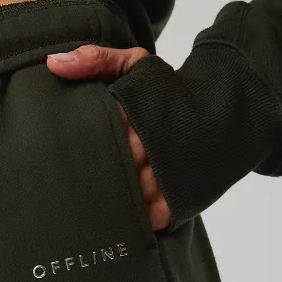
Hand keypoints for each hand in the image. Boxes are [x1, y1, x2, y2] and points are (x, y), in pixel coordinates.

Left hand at [46, 45, 170, 231]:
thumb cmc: (172, 93)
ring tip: (83, 207)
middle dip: (88, 177)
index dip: (79, 148)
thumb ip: (96, 60)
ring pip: (121, 199)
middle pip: (105, 171)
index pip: (95, 137)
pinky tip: (113, 218)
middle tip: (63, 188)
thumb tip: (53, 64)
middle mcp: (147, 149)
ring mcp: (161, 180)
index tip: (60, 156)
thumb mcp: (139, 66)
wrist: (228, 114)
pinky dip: (128, 220)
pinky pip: (140, 220)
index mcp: (133, 117)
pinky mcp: (172, 205)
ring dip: (106, 202)